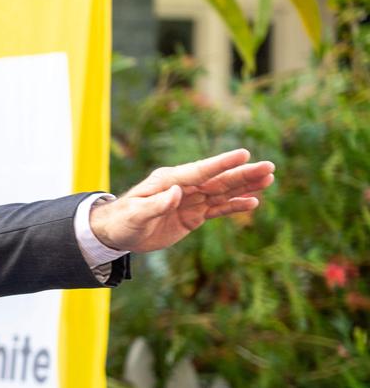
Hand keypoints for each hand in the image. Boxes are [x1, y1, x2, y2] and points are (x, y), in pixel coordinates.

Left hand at [90, 148, 275, 252]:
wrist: (116, 233)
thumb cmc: (122, 221)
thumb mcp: (136, 215)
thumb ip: (156, 204)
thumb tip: (177, 193)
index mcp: (169, 180)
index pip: (200, 171)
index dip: (222, 163)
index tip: (243, 154)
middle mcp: (183, 187)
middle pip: (218, 179)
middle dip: (243, 173)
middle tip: (270, 167)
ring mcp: (190, 201)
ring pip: (222, 192)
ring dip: (245, 186)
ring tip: (269, 179)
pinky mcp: (193, 216)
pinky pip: (217, 209)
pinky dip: (234, 206)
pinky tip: (253, 202)